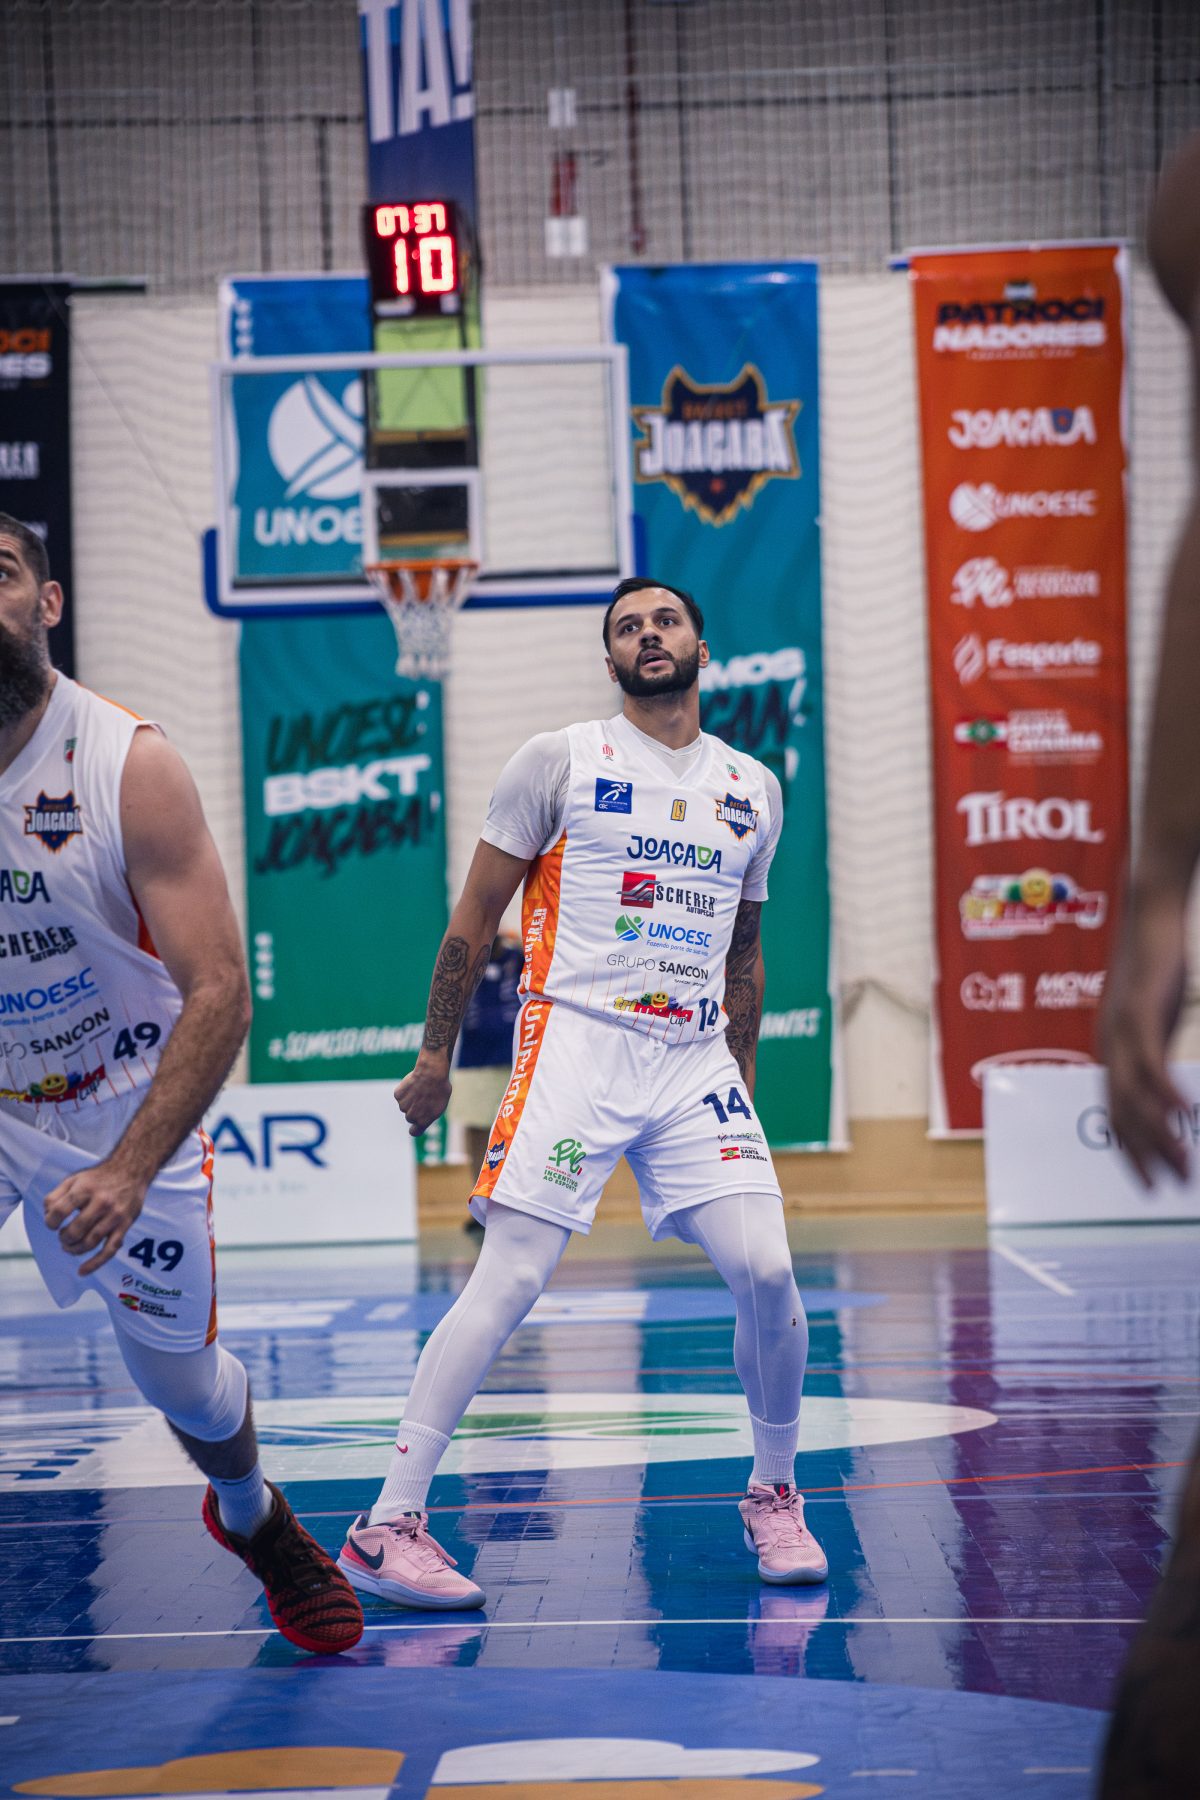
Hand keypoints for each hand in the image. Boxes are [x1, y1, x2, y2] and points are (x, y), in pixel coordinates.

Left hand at [43, 1158, 149, 1275]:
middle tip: (63, 1236)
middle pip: (75, 1230)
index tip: (52, 1224)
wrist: (132, 1170)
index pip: (60, 1210)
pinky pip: (110, 1250)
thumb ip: (56, 1195)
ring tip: (69, 1247)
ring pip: (90, 1242)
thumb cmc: (100, 1177)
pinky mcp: (125, 1225)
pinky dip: (95, 1263)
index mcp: (86, 1189)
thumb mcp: (75, 1179)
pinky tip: (82, 1270)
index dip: (50, 1222)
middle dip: (63, 1238)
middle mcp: (101, 1202)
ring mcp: (114, 1216)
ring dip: (74, 1249)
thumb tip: (48, 1214)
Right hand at [394, 1056, 451, 1135]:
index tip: (416, 1124)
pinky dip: (405, 1090)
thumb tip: (424, 1115)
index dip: (415, 1127)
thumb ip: (429, 1114)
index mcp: (423, 1122)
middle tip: (424, 1098)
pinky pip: (401, 1095)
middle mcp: (411, 1117)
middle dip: (415, 1110)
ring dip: (411, 1099)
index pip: (414, 1132)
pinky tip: (414, 1084)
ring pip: (405, 1105)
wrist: (431, 1074)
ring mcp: (403, 1106)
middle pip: (410, 1116)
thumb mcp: (440, 1105)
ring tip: (421, 1089)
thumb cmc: (440, 1089)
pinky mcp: (398, 1095)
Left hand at [1099, 891, 1189, 1185]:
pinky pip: (1150, 1066)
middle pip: (1121, 1116)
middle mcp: (1109, 1048)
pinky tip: (1186, 1115)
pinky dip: (1167, 1095)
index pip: (1115, 1113)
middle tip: (1171, 1188)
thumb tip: (1160, 1078)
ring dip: (1160, 1137)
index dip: (1130, 1150)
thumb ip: (1153, 1047)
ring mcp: (1120, 1034)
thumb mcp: (1153, 1015)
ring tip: (1185, 1166)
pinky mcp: (1137, 1016)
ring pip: (1135, 1100)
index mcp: (1112, 1051)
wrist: (1148, 918)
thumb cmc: (1154, 965)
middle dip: (1145, 1157)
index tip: (1150, 1182)